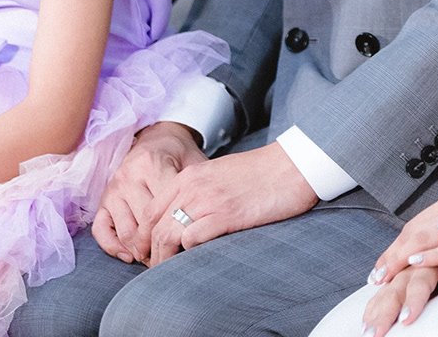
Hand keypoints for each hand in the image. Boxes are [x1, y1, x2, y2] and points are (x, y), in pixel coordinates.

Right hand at [92, 121, 206, 263]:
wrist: (156, 138)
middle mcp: (129, 176)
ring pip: (126, 231)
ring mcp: (113, 189)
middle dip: (161, 246)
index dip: (179, 230)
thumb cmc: (179, 155)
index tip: (192, 245)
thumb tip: (213, 220)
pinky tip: (129, 256)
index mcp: (153, 165)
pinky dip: (113, 247)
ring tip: (157, 260)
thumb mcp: (194, 163)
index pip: (166, 208)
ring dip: (140, 251)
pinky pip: (100, 230)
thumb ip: (201, 187)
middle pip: (146, 224)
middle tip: (175, 260)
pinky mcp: (102, 200)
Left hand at [145, 142, 316, 265]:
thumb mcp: (219, 174)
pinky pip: (190, 239)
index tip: (151, 253)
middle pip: (153, 227)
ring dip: (164, 260)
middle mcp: (191, 187)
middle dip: (150, 253)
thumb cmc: (261, 173)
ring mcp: (207, 201)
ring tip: (168, 273)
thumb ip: (197, 191)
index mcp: (188, 176)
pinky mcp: (224, 215)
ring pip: (166, 236)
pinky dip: (186, 254)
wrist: (292, 165)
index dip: (145, 237)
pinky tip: (192, 261)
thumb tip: (185, 219)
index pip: (149, 212)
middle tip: (157, 269)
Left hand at [360, 191, 437, 332]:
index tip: (383, 265)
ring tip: (385, 277)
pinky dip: (430, 254)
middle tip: (376, 277)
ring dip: (401, 259)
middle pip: (415, 230)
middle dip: (393, 255)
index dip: (397, 245)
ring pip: (426, 237)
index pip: (418, 223)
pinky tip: (415, 263)